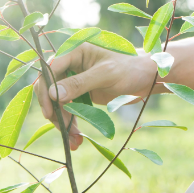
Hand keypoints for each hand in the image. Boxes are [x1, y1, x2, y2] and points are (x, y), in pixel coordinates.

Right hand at [34, 44, 156, 149]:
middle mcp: (71, 64)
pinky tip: (77, 138)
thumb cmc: (130, 69)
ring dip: (64, 122)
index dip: (46, 92)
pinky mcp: (80, 94)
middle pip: (50, 89)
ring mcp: (74, 80)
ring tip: (75, 140)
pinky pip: (68, 110)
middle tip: (66, 131)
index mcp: (74, 51)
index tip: (49, 112)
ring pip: (58, 103)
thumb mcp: (105, 75)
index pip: (49, 71)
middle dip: (56, 111)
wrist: (147, 78)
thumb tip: (53, 95)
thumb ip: (79, 83)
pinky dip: (71, 124)